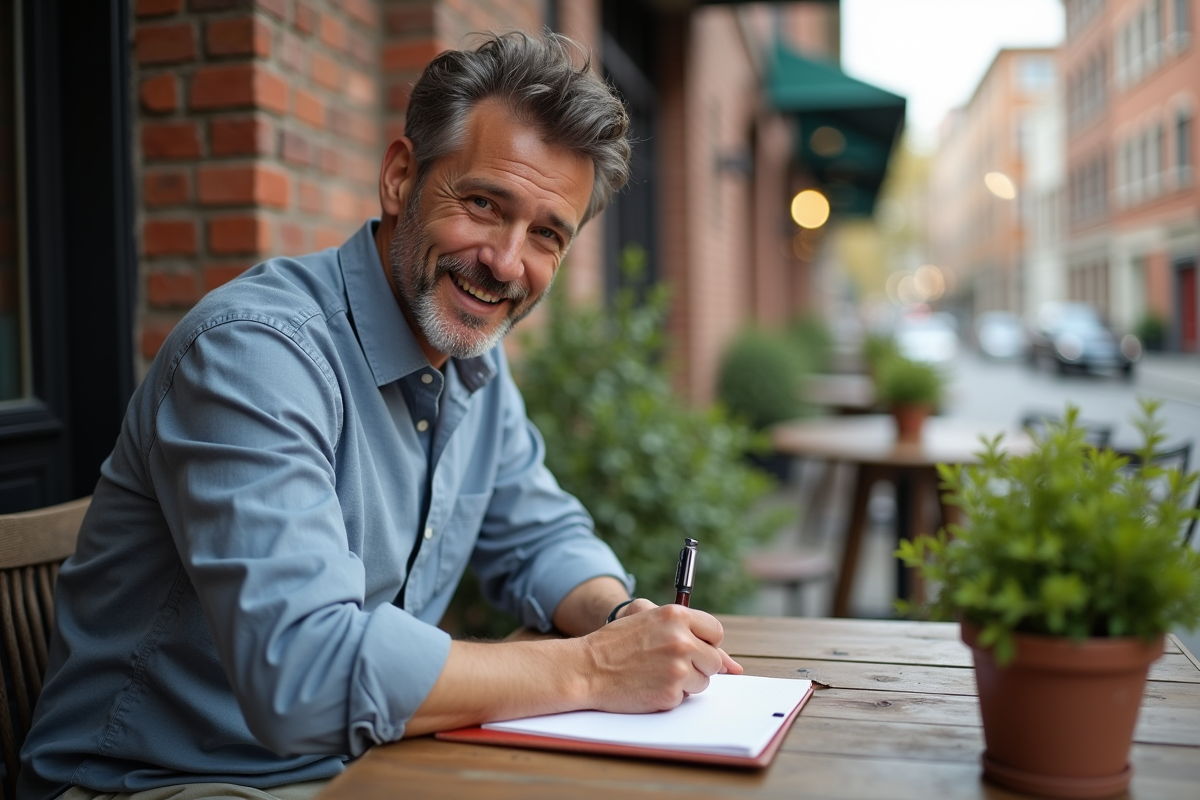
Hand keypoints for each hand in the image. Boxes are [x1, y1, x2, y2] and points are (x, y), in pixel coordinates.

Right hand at [580, 603, 742, 712]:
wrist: (586, 668)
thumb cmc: (615, 643)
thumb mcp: (647, 620)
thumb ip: (688, 631)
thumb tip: (732, 665)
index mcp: (676, 615)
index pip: (715, 631)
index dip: (704, 643)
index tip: (691, 647)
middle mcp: (681, 639)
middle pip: (713, 660)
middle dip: (696, 665)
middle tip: (667, 663)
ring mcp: (677, 667)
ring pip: (703, 681)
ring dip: (685, 681)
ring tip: (655, 672)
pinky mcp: (671, 692)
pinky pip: (685, 697)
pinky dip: (670, 695)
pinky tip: (649, 685)